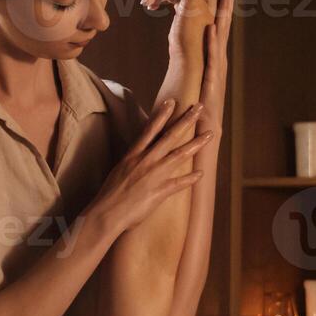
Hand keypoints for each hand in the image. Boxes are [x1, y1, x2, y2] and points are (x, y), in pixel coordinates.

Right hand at [87, 100, 211, 237]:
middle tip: (199, 108)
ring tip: (209, 134)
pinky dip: (191, 178)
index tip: (173, 101)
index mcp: (133, 155)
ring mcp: (154, 175)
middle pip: (170, 136)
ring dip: (196, 144)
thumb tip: (139, 160)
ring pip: (180, 155)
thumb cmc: (109, 194)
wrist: (106, 213)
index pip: (150, 129)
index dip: (162, 114)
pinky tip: (201, 173)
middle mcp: (145, 161)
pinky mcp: (159, 191)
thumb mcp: (119, 171)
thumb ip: (132, 163)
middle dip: (186, 120)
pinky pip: (179, 183)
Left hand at [199, 0, 237, 132]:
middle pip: (224, 29)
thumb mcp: (198, 82)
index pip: (219, 29)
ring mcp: (217, 72)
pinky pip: (212, 60)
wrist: (205, 132)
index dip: (222, 9)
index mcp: (216, 61)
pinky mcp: (211, 82)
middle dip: (228, 6)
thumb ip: (198, 66)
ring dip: (222, 19)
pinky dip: (212, 44)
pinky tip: (210, 29)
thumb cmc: (199, 108)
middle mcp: (220, 63)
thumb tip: (191, 55)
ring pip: (220, 40)